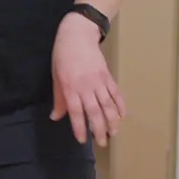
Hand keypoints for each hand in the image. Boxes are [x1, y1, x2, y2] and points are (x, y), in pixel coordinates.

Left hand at [50, 12, 125, 146]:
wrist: (77, 35)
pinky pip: (116, 94)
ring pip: (108, 106)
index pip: (75, 112)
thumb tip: (56, 117)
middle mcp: (86, 87)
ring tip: (114, 133)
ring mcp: (99, 82)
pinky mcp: (108, 76)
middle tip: (102, 143)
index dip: (79, 127)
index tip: (82, 140)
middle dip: (99, 129)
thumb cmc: (62, 55)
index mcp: (70, 87)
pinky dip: (121, 106)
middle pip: (95, 112)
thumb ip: (58, 98)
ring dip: (113, 121)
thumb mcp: (56, 76)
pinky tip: (122, 116)